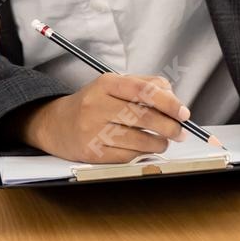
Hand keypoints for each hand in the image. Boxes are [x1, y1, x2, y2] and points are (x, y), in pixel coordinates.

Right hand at [13, 73, 191, 162]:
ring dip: (160, 143)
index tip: (184, 112)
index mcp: (105, 84)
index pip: (143, 90)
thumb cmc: (93, 104)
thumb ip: (145, 85)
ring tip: (163, 141)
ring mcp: (93, 130)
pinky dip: (143, 154)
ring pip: (140, 140)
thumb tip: (174, 98)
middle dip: (170, 126)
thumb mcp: (113, 86)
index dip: (168, 102)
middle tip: (180, 131)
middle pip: (144, 117)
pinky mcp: (92, 152)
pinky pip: (129, 156)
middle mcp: (97, 105)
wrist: (56, 124)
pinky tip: (143, 148)